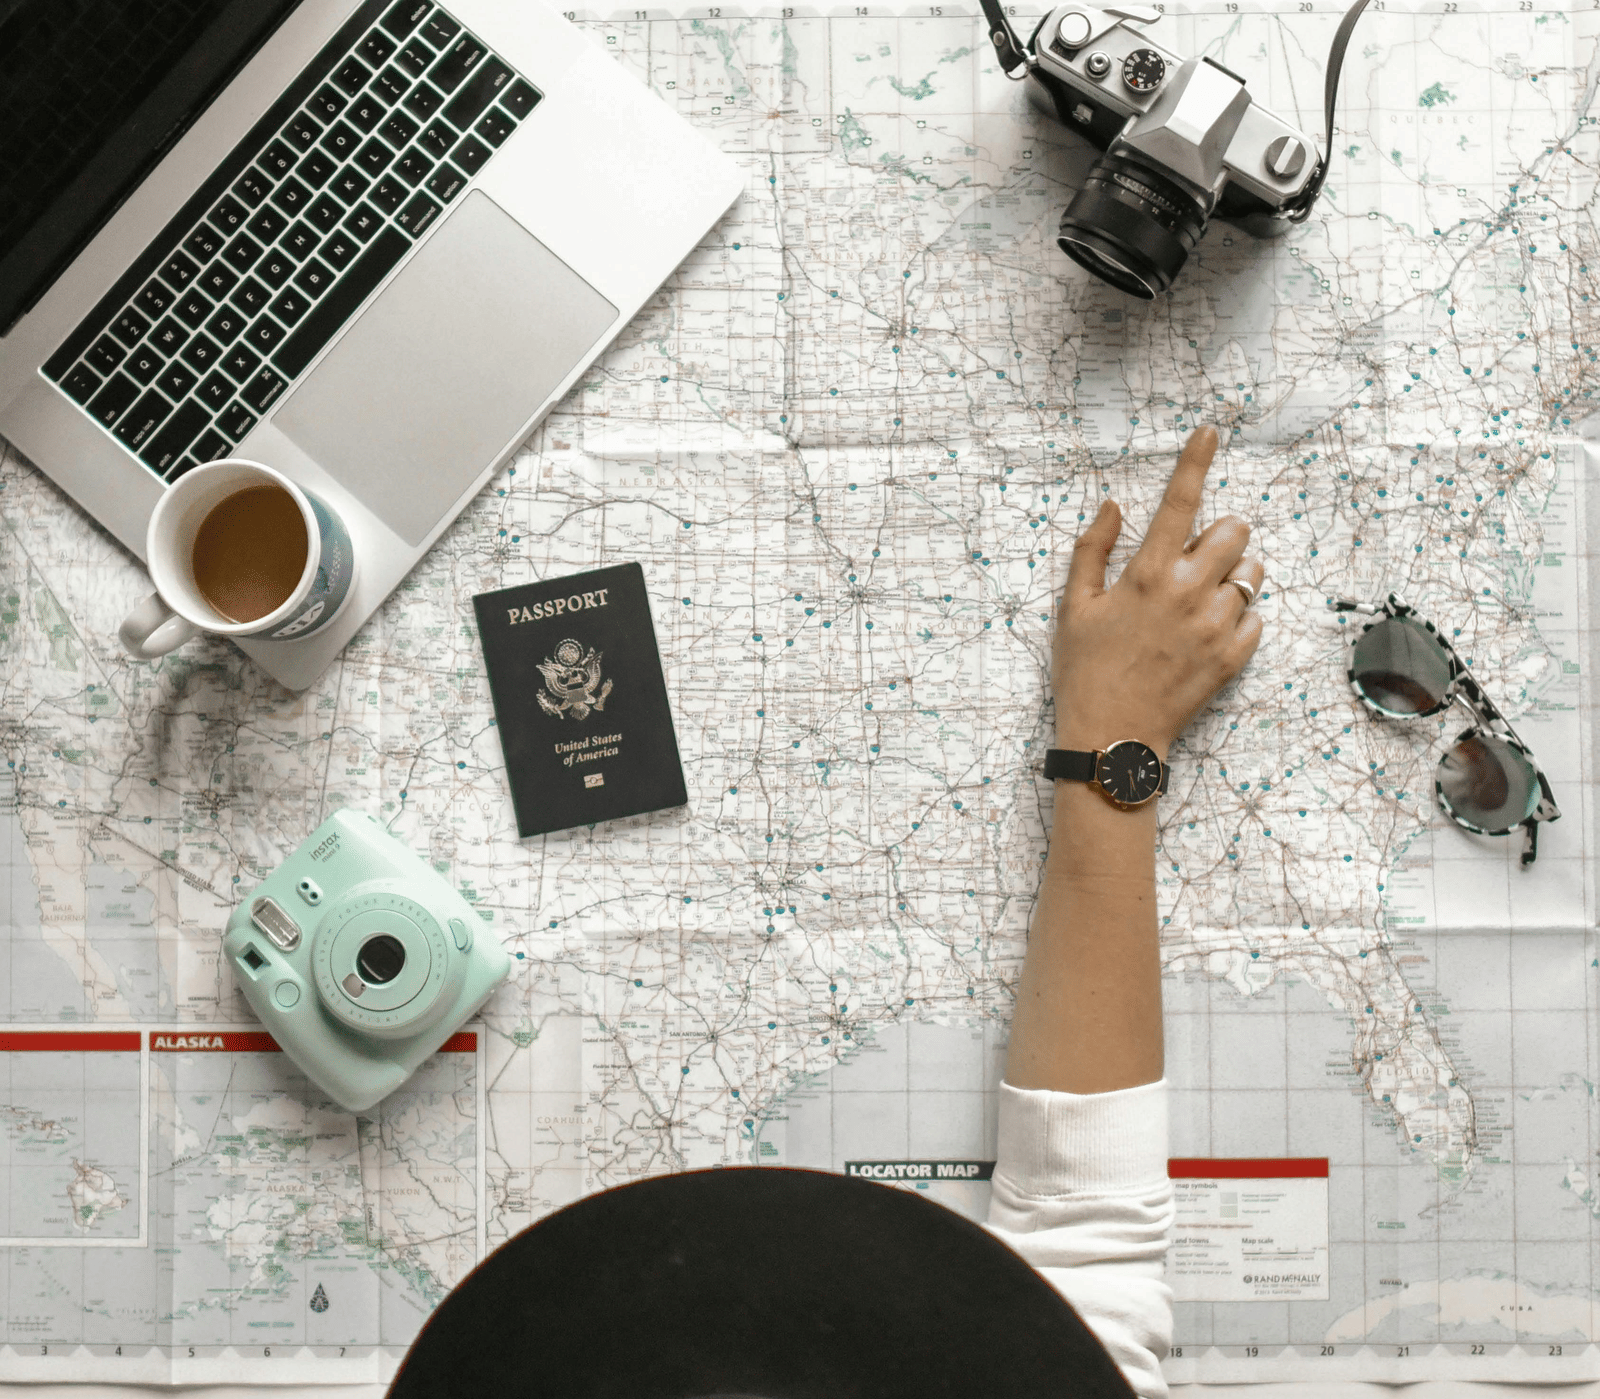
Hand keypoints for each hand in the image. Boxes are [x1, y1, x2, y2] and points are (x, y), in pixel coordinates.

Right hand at [1053, 426, 1263, 758]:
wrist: (1112, 738)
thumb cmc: (1085, 670)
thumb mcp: (1074, 606)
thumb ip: (1092, 550)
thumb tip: (1114, 506)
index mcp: (1146, 575)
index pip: (1180, 501)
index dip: (1196, 459)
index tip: (1211, 431)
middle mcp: (1187, 593)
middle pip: (1234, 532)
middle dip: (1220, 534)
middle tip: (1195, 556)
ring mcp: (1215, 627)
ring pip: (1252, 574)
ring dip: (1233, 574)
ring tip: (1203, 597)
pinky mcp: (1233, 658)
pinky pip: (1256, 618)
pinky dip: (1238, 617)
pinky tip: (1207, 632)